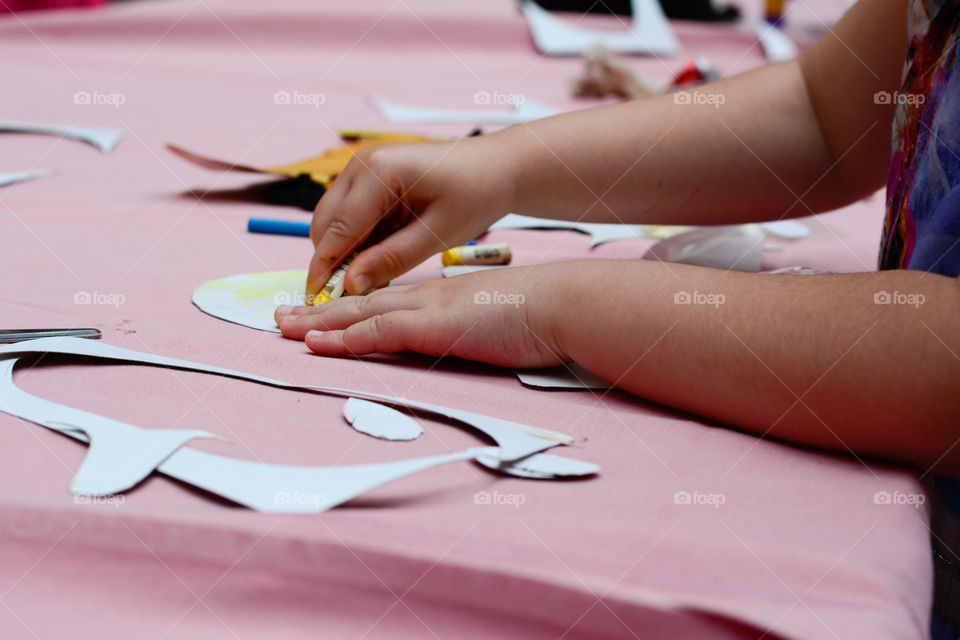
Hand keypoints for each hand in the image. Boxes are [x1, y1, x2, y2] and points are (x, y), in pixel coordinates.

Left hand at [278, 264, 579, 367]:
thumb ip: (470, 328)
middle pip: (360, 303)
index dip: (349, 308)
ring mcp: (427, 309)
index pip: (383, 302)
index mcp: (439, 298)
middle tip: (282, 316)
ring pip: (360, 314)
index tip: (323, 312)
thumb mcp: (493, 320)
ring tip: (284, 327)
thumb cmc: (537, 314)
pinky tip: (320, 344)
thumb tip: (464, 337)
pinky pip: (379, 333)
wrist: (560, 302)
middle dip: (319, 311)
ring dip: (319, 322)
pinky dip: (346, 338)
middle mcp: (425, 298)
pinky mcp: (433, 326)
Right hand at [306, 135, 518, 297]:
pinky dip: (359, 239)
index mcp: (379, 171)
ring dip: (346, 250)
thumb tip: (351, 284)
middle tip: (350, 294)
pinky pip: (350, 214)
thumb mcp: (437, 234)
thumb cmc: (475, 194)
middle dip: (332, 260)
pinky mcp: (370, 175)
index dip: (324, 268)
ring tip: (375, 275)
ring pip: (333, 219)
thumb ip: (391, 260)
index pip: (337, 229)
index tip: (316, 299)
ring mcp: (364, 166)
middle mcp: (362, 163)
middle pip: (325, 223)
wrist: (497, 166)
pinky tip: (382, 256)